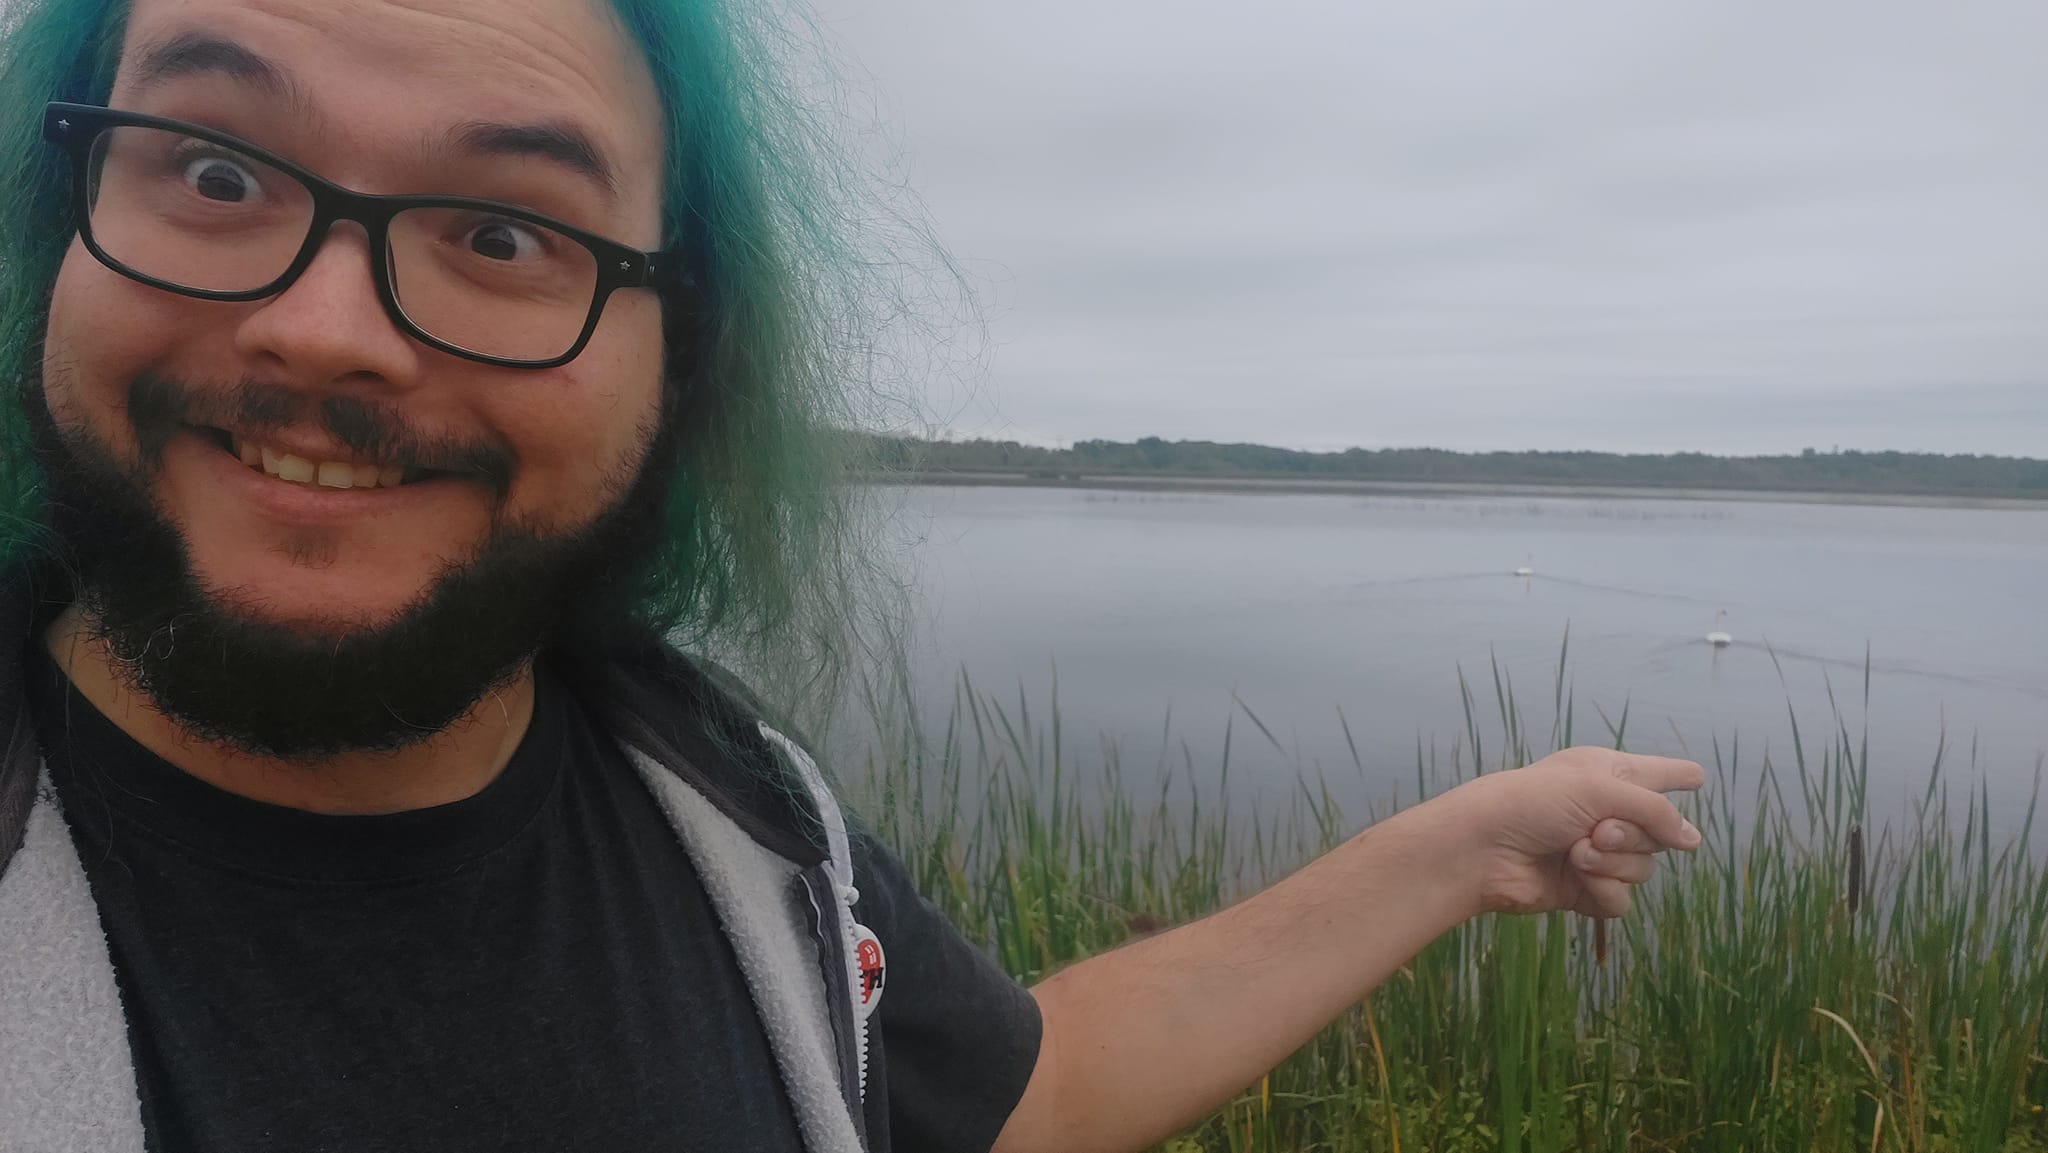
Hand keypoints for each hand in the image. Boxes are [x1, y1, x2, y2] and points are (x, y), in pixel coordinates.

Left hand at [1426, 748, 1703, 918]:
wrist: (1482, 849)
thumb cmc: (1530, 803)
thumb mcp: (1597, 788)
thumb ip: (1653, 810)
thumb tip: (1692, 841)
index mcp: (1608, 775)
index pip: (1657, 774)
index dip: (1677, 775)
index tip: (1696, 777)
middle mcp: (1606, 813)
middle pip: (1659, 834)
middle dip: (1634, 835)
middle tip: (1597, 830)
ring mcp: (1597, 855)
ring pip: (1643, 870)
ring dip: (1613, 864)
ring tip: (1576, 852)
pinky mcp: (1585, 891)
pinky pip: (1621, 900)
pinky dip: (1602, 890)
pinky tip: (1576, 880)